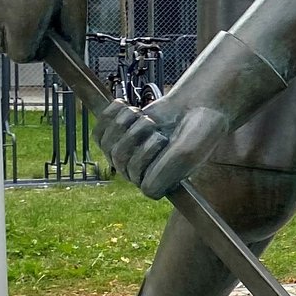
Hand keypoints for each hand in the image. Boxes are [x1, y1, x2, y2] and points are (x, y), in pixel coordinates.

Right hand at [0, 0, 83, 62]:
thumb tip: (75, 55)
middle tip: (31, 25)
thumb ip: (73, 31)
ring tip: (18, 10)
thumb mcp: (72, 0)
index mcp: (22, 21)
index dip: (33, 52)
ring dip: (1, 28)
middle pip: (1, 47)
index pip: (19, 56)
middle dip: (17, 41)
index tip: (40, 43)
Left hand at [98, 96, 230, 199]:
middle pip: (119, 157)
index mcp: (158, 184)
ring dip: (127, 123)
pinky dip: (112, 115)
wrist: (196, 106)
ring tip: (147, 118)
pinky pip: (99, 131)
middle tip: (157, 126)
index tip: (165, 139)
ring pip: (107, 144)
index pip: (135, 175)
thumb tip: (143, 189)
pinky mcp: (116, 139)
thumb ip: (165, 173)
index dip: (147, 153)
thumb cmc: (197, 130)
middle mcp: (139, 174)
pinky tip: (128, 107)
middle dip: (138, 133)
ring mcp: (125, 157)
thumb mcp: (187, 153)